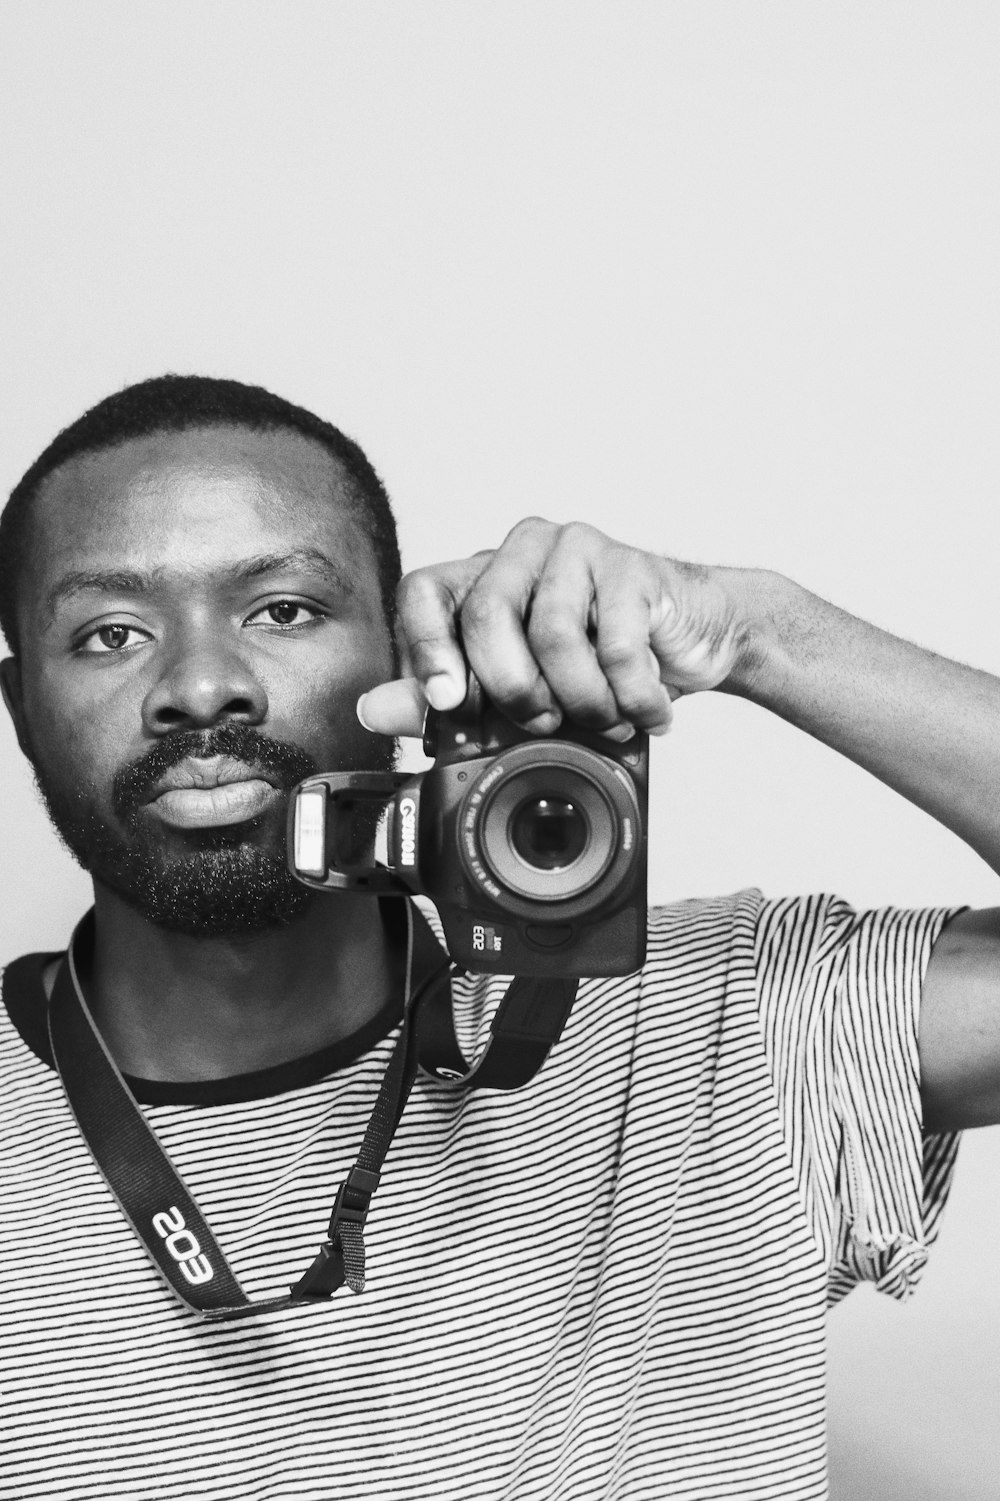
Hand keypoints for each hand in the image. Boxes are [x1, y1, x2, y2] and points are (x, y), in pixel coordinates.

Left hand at [358, 518, 746, 738]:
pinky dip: (631, 697)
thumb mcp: (522, 690)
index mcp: (485, 575)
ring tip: (603, 720)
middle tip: (544, 722)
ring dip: (581, 701)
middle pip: (486, 616)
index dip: (426, 649)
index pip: (424, 591)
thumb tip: (373, 709)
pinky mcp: (633, 566)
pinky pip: (617, 646)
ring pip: (553, 634)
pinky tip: (644, 711)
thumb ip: (447, 699)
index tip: (449, 705)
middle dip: (513, 690)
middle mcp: (524, 551)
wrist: (698, 640)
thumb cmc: (604, 663)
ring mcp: (579, 549)